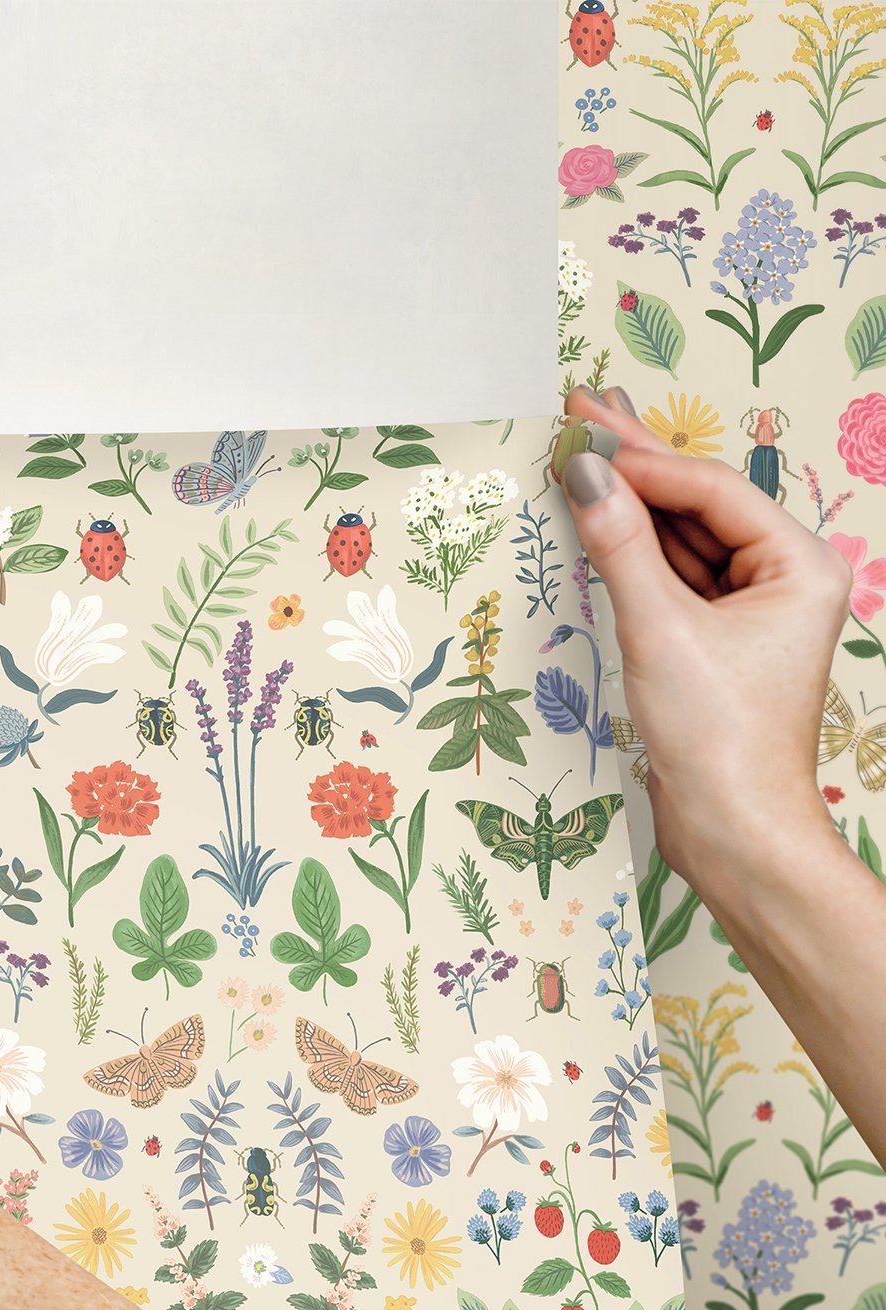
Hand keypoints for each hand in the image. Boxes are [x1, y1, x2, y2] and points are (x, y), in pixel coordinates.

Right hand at [557, 383, 855, 898]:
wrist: (733, 831)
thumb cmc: (720, 739)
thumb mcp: (660, 630)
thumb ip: (618, 547)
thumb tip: (583, 474)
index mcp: (798, 567)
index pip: (710, 491)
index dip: (643, 459)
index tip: (583, 430)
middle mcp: (781, 581)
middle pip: (697, 506)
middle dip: (638, 464)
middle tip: (583, 411)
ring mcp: (746, 614)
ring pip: (680, 541)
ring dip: (628, 506)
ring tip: (580, 456)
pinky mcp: (712, 645)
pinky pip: (669, 580)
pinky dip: (630, 554)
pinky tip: (597, 524)